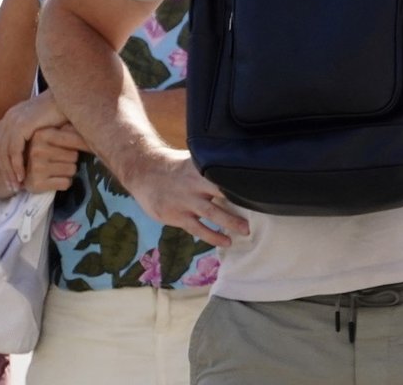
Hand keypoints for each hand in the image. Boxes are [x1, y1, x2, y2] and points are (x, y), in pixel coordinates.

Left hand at [0, 92, 65, 192]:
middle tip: (9, 186)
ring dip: (9, 172)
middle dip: (1, 169)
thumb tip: (29, 147)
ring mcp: (14, 120)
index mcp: (12, 114)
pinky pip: (15, 151)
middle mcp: (10, 117)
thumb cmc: (62, 110)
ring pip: (4, 152)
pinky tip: (22, 176)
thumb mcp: (41, 122)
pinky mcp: (22, 125)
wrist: (70, 97)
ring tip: (16, 186)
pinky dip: (17, 166)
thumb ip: (31, 132)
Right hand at [23, 123, 90, 192]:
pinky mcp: (38, 184)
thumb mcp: (52, 136)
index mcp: (41, 134)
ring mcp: (36, 167)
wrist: (21, 173)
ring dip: (68, 171)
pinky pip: (66, 183)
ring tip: (56, 169)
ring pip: (72, 170)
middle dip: (71, 159)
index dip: (86, 144)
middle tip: (60, 160)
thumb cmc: (43, 150)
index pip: (74, 138)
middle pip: (74, 156)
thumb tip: (92, 126)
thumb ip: (69, 130)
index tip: (95, 145)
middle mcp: (37, 150)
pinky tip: (54, 179)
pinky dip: (64, 183)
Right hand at [125, 150, 249, 246]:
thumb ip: (210, 165)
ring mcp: (186, 200)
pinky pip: (198, 228)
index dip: (240, 179)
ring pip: (212, 213)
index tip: (258, 185)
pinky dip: (212, 236)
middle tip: (259, 208)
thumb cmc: (173, 166)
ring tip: (246, 230)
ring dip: (230, 222)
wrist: (142, 172)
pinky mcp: (178, 216)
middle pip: (222, 192)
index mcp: (201, 166)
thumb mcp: (191, 159)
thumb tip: (235, 164)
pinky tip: (226, 242)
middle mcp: (195, 183)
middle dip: (240, 200)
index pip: (224, 172)